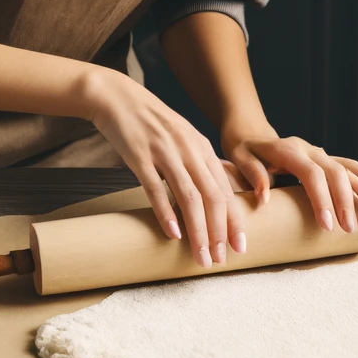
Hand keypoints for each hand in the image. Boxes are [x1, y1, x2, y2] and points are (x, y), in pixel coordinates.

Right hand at [80, 67, 245, 267]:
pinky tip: (173, 234)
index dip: (235, 220)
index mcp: (202, 147)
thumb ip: (196, 163)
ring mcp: (165, 153)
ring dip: (198, 231)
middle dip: (220, 232)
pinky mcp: (140, 156)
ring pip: (189, 198)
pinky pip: (156, 188)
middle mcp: (189, 150)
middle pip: (213, 197)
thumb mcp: (181, 138)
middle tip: (221, 259)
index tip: (240, 247)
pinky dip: (166, 213)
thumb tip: (211, 196)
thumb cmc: (150, 123)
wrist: (117, 97)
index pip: (225, 190)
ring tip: (201, 257)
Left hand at [221, 124, 357, 233]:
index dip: (322, 199)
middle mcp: (308, 149)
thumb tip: (264, 198)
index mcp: (289, 150)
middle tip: (349, 228)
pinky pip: (349, 165)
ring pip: (347, 168)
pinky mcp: (324, 157)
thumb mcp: (239, 159)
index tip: (327, 225)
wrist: (250, 132)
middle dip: (345, 201)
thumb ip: (253, 175)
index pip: (311, 175)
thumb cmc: (243, 150)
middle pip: (335, 172)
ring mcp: (318, 152)